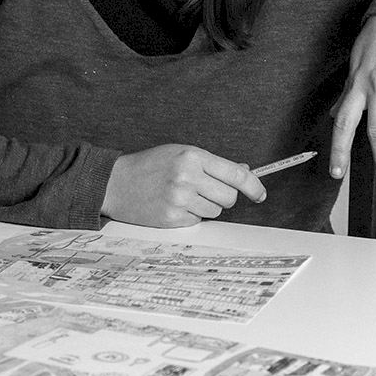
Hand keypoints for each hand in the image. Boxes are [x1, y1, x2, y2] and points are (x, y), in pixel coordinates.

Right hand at [101, 144, 266, 226]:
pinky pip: (197, 221)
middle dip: (223, 197)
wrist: (115, 183)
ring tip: (183, 195)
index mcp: (192, 156)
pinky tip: (173, 205)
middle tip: (206, 191)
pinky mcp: (172, 218)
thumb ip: (211, 164)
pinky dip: (190, 216)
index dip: (253, 186)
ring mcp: (179, 199)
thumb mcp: (180, 153)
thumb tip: (243, 172)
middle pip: (229, 198)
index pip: (236, 174)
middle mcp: (188, 177)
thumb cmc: (149, 165)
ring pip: (214, 211)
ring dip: (205, 206)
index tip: (260, 194)